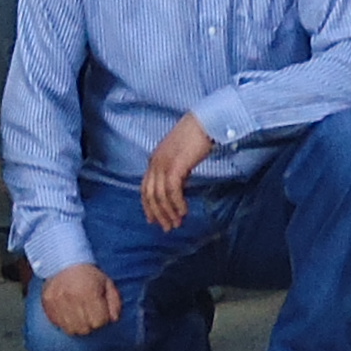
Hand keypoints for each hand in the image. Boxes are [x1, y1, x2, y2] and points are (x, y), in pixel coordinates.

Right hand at [39, 263, 122, 337]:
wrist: (63, 262)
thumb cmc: (88, 275)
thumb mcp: (107, 283)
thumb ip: (115, 303)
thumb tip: (114, 320)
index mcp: (89, 292)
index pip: (99, 322)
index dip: (102, 319)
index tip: (100, 312)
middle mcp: (72, 298)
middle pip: (85, 329)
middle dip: (90, 324)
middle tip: (89, 314)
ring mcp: (57, 302)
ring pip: (71, 329)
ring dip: (77, 325)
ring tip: (79, 315)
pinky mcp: (48, 304)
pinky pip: (58, 324)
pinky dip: (65, 322)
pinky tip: (68, 313)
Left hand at [140, 112, 217, 232]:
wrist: (205, 122)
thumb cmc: (196, 137)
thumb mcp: (180, 156)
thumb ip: (176, 170)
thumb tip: (178, 187)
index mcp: (155, 159)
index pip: (145, 188)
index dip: (148, 206)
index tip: (153, 220)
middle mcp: (155, 162)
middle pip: (150, 195)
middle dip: (158, 214)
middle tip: (167, 228)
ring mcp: (164, 163)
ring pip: (160, 195)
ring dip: (169, 212)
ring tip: (177, 224)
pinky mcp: (175, 165)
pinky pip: (172, 191)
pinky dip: (177, 204)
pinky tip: (184, 212)